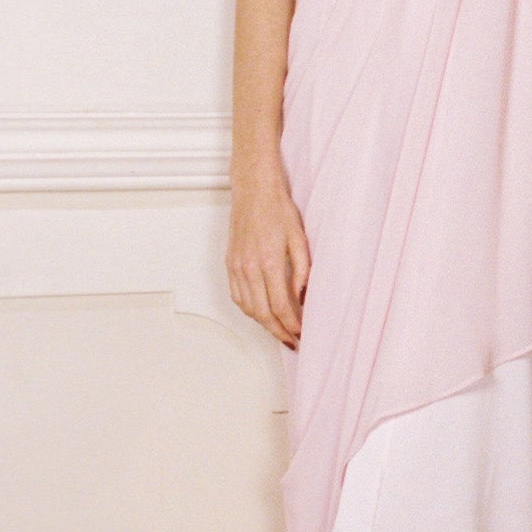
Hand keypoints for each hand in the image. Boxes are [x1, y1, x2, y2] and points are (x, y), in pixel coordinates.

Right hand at [226, 168, 310, 348]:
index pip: (280, 306)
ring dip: (263, 323)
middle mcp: (249, 268)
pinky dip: (249, 309)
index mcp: (269, 262)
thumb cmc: (278, 210)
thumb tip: (302, 297)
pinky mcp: (230, 263)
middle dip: (278, 331)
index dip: (291, 324)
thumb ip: (302, 271)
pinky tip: (260, 312)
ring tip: (279, 330)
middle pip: (262, 313)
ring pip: (248, 307)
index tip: (301, 334)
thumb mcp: (299, 239)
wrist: (253, 190)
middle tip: (292, 341)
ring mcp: (236, 266)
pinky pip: (237, 295)